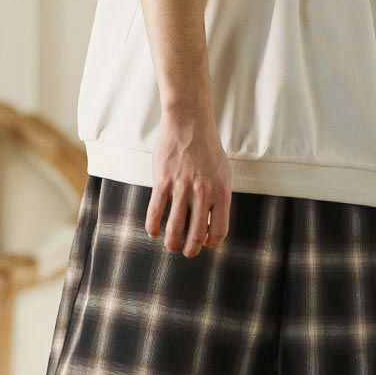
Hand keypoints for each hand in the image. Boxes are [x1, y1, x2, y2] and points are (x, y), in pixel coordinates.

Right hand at [148, 102, 231, 254]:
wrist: (189, 123)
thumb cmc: (207, 149)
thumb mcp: (222, 173)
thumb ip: (218, 198)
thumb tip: (209, 224)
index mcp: (221, 192)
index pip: (219, 230)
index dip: (211, 242)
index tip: (205, 243)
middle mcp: (203, 193)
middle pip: (197, 235)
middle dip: (191, 249)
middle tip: (186, 251)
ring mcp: (182, 187)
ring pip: (174, 228)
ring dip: (171, 242)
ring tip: (170, 245)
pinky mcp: (163, 181)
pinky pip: (156, 212)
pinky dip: (153, 227)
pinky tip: (152, 232)